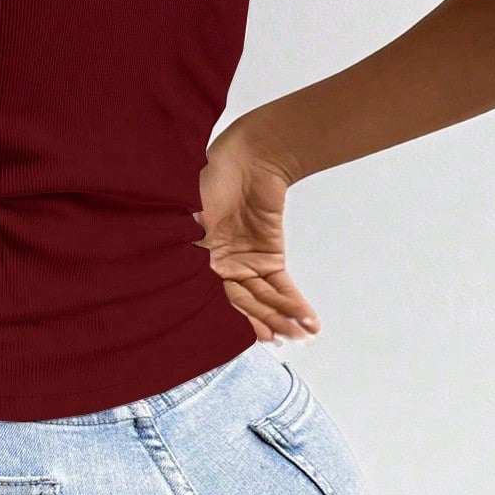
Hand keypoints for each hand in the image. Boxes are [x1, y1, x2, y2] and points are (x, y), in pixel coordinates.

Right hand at [194, 119, 319, 342]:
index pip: (217, 300)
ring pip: (265, 298)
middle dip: (267, 322)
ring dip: (284, 317)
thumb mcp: (190, 216)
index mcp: (195, 264)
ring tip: (301, 334)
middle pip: (245, 304)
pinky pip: (281, 286)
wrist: (246, 156)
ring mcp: (245, 264)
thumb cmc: (209, 180)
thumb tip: (187, 275)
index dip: (238, 320)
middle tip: (285, 338)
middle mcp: (218, 270)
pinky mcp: (269, 256)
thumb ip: (190, 246)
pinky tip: (306, 320)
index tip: (256, 336)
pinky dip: (294, 302)